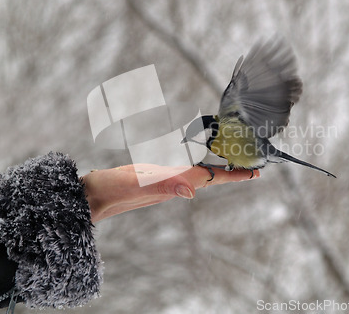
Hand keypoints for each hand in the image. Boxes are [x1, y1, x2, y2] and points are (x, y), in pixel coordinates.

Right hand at [82, 164, 259, 222]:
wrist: (91, 196)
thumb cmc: (111, 191)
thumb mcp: (136, 185)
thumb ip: (163, 186)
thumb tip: (193, 192)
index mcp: (175, 183)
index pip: (212, 177)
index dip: (235, 175)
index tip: (257, 172)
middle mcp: (174, 183)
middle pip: (210, 175)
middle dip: (231, 169)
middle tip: (252, 161)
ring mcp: (164, 179)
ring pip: (196, 170)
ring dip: (215, 163)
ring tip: (231, 154)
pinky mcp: (154, 174)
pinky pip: (180, 165)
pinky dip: (192, 157)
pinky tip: (194, 151)